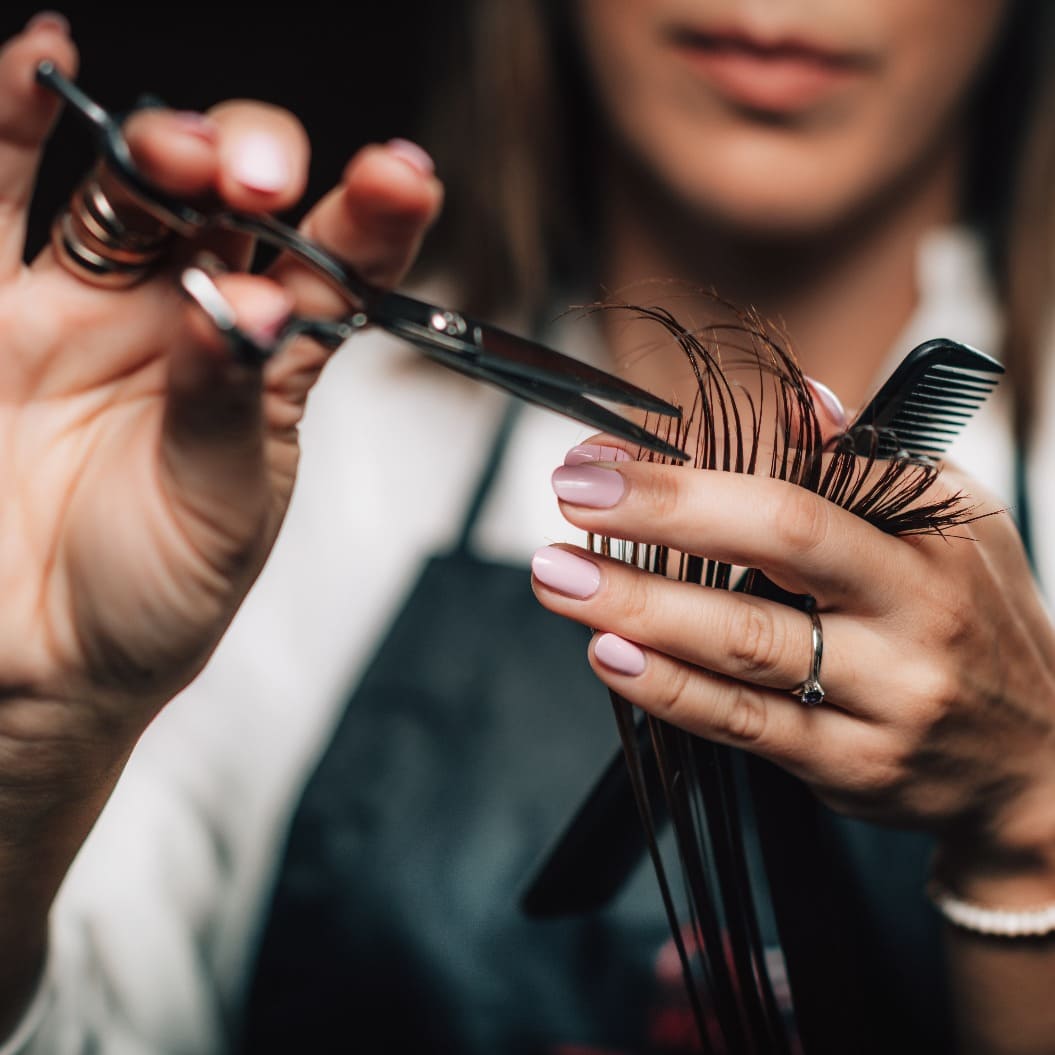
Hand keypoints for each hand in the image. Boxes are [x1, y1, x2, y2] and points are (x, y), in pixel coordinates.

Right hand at [0, 16, 442, 779]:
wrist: (40, 661)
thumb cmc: (154, 597)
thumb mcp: (221, 507)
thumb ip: (229, 401)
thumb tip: (239, 306)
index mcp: (266, 368)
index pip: (330, 271)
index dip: (368, 218)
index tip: (402, 178)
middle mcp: (186, 322)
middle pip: (232, 207)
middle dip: (254, 168)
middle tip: (261, 179)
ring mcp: (89, 309)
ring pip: (131, 193)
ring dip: (159, 147)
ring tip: (183, 149)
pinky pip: (2, 199)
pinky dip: (14, 121)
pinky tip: (43, 58)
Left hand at [532, 441, 1054, 903]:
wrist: (1035, 760)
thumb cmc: (973, 617)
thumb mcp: (948, 524)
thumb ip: (864, 463)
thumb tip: (792, 399)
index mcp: (930, 537)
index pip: (806, 478)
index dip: (696, 465)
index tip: (606, 455)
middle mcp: (916, 611)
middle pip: (781, 543)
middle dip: (664, 513)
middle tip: (570, 496)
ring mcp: (884, 696)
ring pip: (747, 643)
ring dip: (639, 606)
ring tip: (559, 578)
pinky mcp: (848, 765)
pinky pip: (745, 725)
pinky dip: (669, 689)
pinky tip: (609, 654)